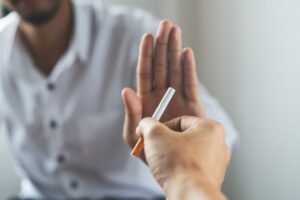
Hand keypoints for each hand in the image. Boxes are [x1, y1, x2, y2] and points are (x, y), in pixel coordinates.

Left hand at [122, 20, 204, 152]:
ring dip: (175, 50)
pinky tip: (187, 52)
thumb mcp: (132, 134)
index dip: (146, 54)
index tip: (147, 36)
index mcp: (146, 100)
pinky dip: (189, 68)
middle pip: (161, 66)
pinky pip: (190, 84)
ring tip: (175, 31)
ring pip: (176, 70)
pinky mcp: (192, 107)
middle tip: (165, 25)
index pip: (145, 72)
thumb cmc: (148, 153)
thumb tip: (127, 90)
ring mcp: (177, 99)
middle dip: (162, 45)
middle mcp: (161, 96)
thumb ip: (130, 112)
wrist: (172, 167)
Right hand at [137, 116, 229, 198]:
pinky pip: (191, 168)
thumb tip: (145, 125)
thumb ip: (148, 124)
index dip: (160, 128)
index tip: (150, 135)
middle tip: (153, 148)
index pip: (180, 120)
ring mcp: (216, 163)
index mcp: (211, 128)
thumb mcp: (155, 135)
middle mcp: (218, 144)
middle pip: (184, 137)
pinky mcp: (211, 179)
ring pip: (187, 153)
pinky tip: (170, 174)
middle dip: (166, 142)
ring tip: (160, 162)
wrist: (188, 195)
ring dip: (171, 156)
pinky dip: (179, 169)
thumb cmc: (178, 164)